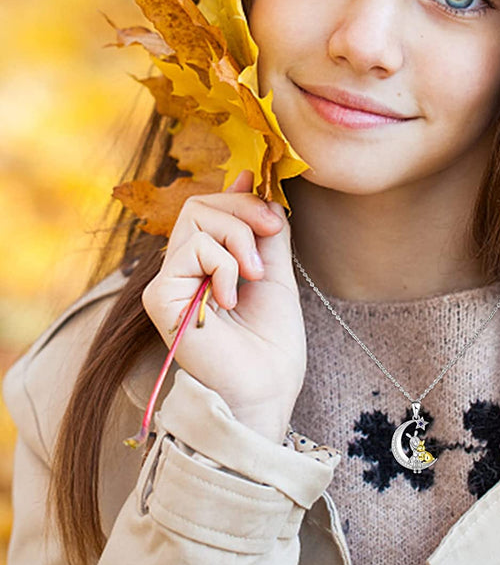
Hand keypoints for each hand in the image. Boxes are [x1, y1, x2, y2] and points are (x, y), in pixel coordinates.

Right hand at [142, 171, 305, 442]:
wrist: (266, 388)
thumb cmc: (272, 341)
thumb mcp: (275, 270)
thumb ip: (263, 229)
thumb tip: (251, 176)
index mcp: (210, 261)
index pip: (210, 205)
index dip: (240, 194)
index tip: (269, 204)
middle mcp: (185, 268)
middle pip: (201, 203)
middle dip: (245, 210)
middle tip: (270, 237)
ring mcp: (169, 282)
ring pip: (199, 218)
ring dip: (239, 239)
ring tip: (253, 277)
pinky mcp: (159, 296)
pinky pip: (193, 249)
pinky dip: (224, 266)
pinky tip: (229, 299)